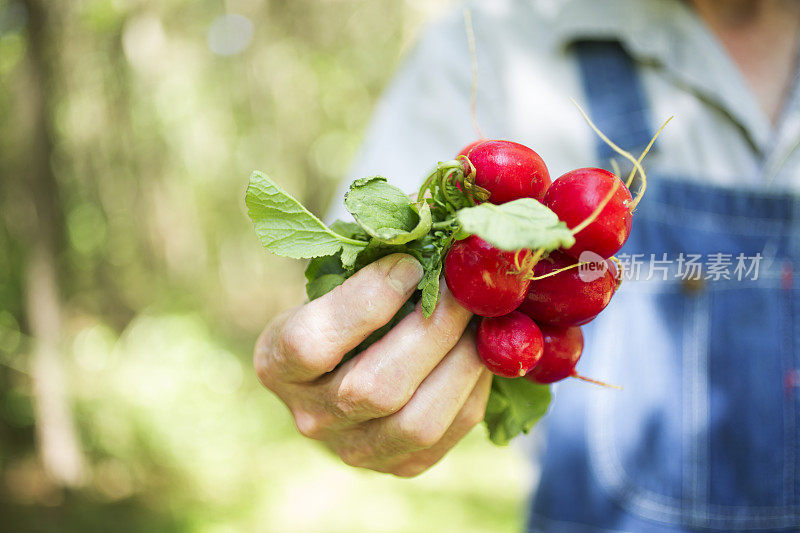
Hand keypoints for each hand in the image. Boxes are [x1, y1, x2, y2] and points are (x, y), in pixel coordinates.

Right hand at [254, 253, 491, 476]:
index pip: (311, 344)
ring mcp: (355, 450)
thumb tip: (431, 235)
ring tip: (481, 319)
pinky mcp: (401, 466)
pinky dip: (474, 386)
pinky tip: (481, 350)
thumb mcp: (337, 283)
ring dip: (461, 361)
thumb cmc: (345, 308)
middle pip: (372, 389)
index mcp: (277, 363)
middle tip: (463, 289)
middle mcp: (310, 417)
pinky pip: (450, 431)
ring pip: (417, 422)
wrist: (349, 369)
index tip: (410, 263)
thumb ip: (371, 263)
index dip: (364, 303)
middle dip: (430, 330)